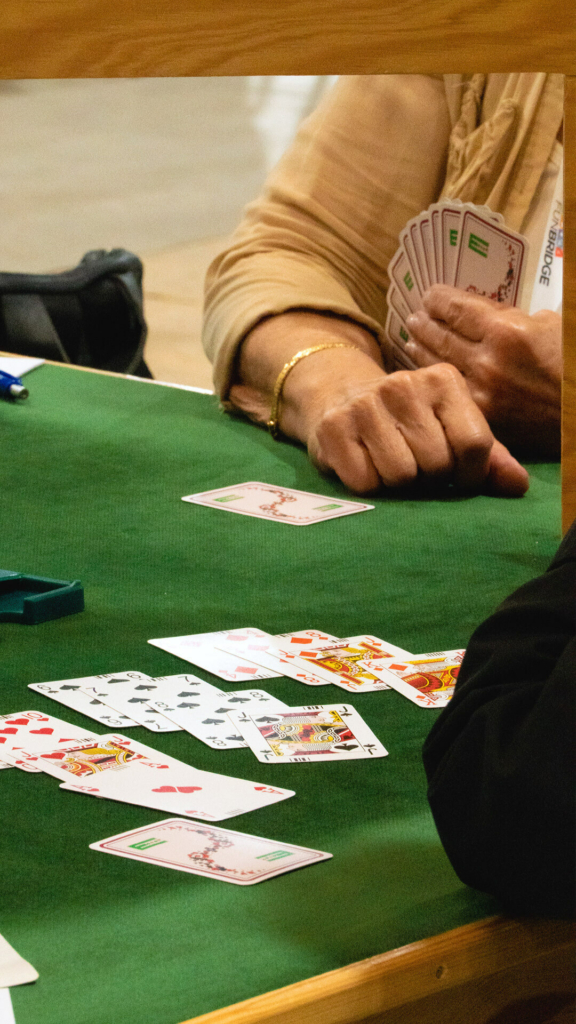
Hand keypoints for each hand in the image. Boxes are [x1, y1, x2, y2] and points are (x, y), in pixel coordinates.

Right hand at [303, 359, 528, 495]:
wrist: (339, 395)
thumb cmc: (408, 421)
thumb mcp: (451, 427)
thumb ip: (489, 457)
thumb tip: (517, 485)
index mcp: (443, 380)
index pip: (473, 444)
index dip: (470, 474)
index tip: (458, 476)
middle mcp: (403, 384)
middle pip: (436, 464)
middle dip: (430, 478)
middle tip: (417, 466)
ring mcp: (365, 404)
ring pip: (401, 476)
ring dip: (398, 483)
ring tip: (390, 463)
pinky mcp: (333, 428)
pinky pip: (365, 483)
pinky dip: (368, 484)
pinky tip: (365, 463)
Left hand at [405, 285, 561, 455]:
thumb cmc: (573, 362)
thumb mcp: (550, 324)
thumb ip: (513, 317)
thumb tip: (483, 315)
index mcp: (507, 331)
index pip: (457, 309)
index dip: (438, 300)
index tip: (429, 296)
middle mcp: (488, 362)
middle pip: (442, 336)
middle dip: (425, 324)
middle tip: (414, 317)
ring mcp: (483, 393)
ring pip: (440, 366)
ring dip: (422, 350)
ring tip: (412, 339)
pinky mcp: (484, 418)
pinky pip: (451, 393)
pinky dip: (436, 379)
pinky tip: (427, 373)